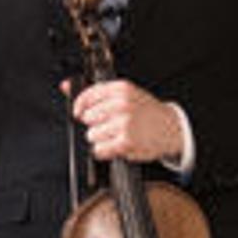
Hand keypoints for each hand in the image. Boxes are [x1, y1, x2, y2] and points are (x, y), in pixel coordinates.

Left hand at [69, 78, 186, 167]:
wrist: (172, 128)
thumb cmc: (147, 112)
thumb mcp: (126, 94)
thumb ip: (95, 92)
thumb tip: (65, 85)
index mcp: (121, 89)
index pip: (87, 96)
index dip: (80, 107)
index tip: (80, 113)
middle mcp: (122, 104)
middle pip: (87, 118)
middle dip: (95, 124)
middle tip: (110, 125)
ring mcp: (124, 123)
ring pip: (92, 135)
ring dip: (101, 139)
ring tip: (116, 135)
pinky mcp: (126, 142)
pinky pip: (99, 149)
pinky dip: (105, 151)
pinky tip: (116, 145)